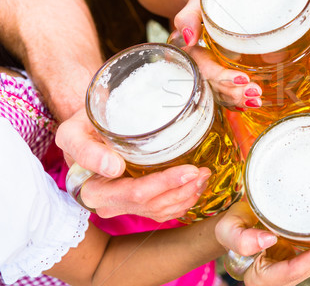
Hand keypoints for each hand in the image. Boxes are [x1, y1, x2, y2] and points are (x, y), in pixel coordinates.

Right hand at [56, 108, 209, 220]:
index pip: (136, 193)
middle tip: (204, 171)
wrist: (88, 131)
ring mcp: (124, 207)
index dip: (165, 184)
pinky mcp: (136, 205)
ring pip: (161, 211)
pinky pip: (162, 212)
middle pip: (153, 204)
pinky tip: (195, 187)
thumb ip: (86, 150)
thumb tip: (113, 168)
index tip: (189, 170)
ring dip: (187, 196)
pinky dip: (183, 202)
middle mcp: (108, 205)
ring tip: (204, 176)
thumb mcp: (73, 132)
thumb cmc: (85, 127)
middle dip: (183, 189)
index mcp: (94, 191)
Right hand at [173, 0, 262, 109]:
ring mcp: (211, 74)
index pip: (206, 70)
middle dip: (234, 93)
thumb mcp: (194, 5)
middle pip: (215, 87)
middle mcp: (200, 67)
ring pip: (222, 94)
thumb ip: (187, 18)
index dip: (223, 78)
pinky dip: (238, 101)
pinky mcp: (222, 75)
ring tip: (256, 100)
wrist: (210, 7)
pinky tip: (251, 104)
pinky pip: (227, 93)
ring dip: (239, 100)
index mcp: (191, 53)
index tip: (243, 78)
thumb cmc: (203, 5)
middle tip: (255, 92)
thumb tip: (189, 38)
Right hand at [216, 202, 309, 285]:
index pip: (292, 271)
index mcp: (261, 278)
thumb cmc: (230, 228)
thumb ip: (242, 238)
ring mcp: (286, 273)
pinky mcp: (292, 262)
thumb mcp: (228, 229)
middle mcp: (277, 280)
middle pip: (307, 270)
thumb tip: (269, 238)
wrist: (233, 226)